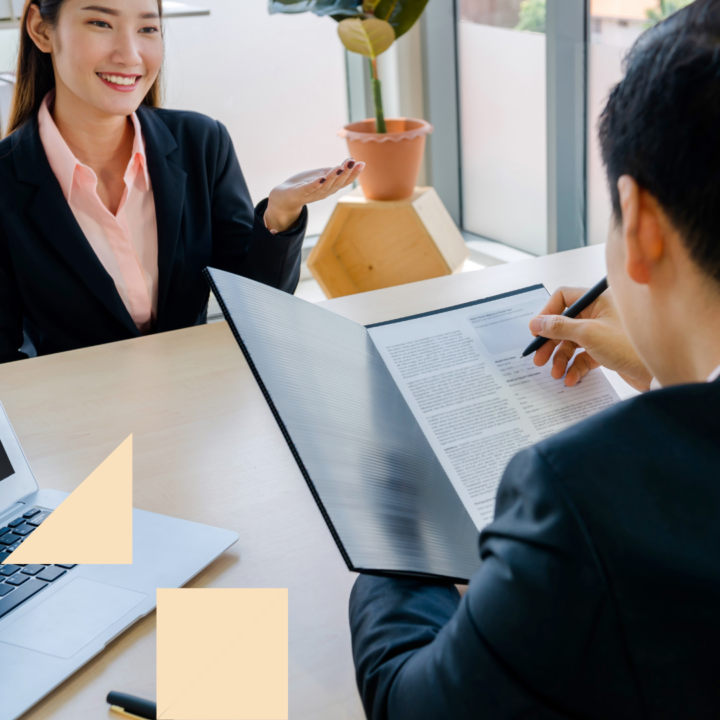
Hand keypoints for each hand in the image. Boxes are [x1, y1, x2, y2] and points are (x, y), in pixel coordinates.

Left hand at [264, 158, 364, 232]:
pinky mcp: (299, 194)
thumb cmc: (303, 186)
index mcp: (329, 188)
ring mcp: (311, 194)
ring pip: (325, 186)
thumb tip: (349, 162)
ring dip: (333, 177)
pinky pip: (309, 189)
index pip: (344, 181)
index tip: (362, 163)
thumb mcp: (320, 176)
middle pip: (337, 183)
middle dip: (346, 173)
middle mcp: (323, 193)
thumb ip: (332, 172)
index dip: (353, 174)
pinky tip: (322, 178)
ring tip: (341, 167)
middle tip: (353, 162)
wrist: (283, 198)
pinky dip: (316, 184)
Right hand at [529, 286, 652, 391]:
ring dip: (560, 358)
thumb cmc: (630, 346)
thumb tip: (535, 322)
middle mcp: (600, 312)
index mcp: (598, 299)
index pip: (563, 298)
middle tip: (539, 358)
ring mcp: (603, 332)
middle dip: (550, 343)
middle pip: (564, 324)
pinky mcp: (606, 350)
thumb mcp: (588, 334)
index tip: (537, 332)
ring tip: (555, 373)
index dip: (547, 314)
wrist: (658, 372)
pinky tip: (571, 378)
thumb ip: (558, 327)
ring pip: (572, 342)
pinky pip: (583, 356)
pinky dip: (574, 367)